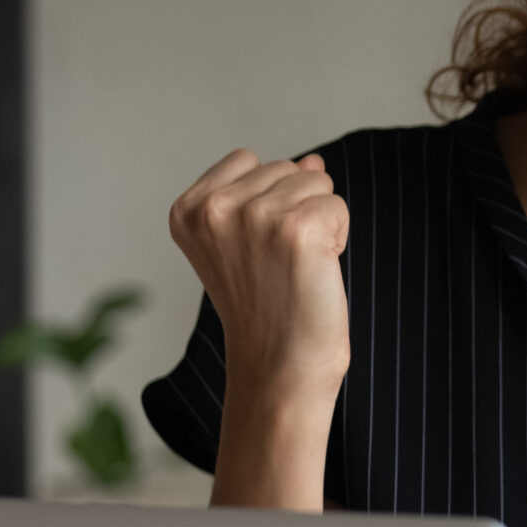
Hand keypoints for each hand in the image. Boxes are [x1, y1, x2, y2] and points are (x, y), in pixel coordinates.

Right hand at [169, 148, 350, 425]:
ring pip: (317, 181)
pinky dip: (338, 236)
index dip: (267, 199)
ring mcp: (254, 217)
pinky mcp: (297, 229)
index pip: (248, 159)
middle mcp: (214, 209)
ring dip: (320, 222)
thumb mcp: (251, 241)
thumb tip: (312, 160)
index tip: (256, 249)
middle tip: (279, 264)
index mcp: (187, 209)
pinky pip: (338, 205)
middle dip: (296, 208)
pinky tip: (315, 271)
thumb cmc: (267, 308)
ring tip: (296, 267)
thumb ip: (271, 192)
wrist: (279, 367)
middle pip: (286, 167)